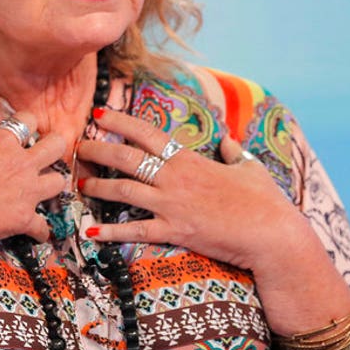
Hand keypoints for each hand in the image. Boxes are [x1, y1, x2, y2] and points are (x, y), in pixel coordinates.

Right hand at [0, 112, 65, 246]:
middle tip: (48, 152)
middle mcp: (21, 163)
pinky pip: (44, 226)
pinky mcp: (26, 218)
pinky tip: (36, 232)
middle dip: (55, 147)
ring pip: (59, 182)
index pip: (28, 119)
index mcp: (1, 142)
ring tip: (44, 189)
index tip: (23, 129)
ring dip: (53, 185)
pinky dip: (40, 230)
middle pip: (57, 145)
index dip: (28, 122)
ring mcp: (27, 191)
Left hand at [76, 108, 319, 272]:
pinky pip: (135, 231)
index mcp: (189, 159)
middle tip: (77, 147)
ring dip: (99, 186)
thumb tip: (228, 141)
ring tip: (81, 183)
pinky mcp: (174, 231)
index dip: (120, 122)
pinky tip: (91, 232)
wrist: (271, 234)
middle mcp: (175, 178)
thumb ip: (234, 153)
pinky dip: (111, 232)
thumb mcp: (250, 168)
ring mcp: (172, 205)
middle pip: (126, 158)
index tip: (98, 115)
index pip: (147, 134)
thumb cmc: (264, 201)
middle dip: (98, 150)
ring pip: (124, 190)